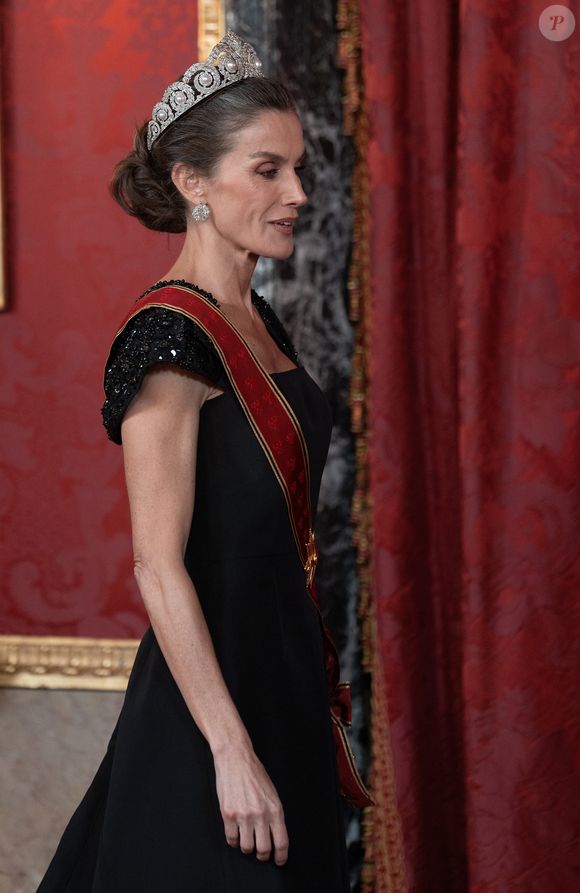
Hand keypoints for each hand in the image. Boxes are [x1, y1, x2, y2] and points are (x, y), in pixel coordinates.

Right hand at [213, 741, 288, 865]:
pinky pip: (231, 839)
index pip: (281, 841)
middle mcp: (261, 814)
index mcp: (275, 809)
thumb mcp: (272, 793)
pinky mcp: (228, 814)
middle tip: (261, 852)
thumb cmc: (254, 774)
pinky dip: (233, 840)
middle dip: (262, 855)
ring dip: (247, 847)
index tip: (279, 861)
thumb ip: (274, 814)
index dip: (281, 856)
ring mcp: (243, 815)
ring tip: (246, 838)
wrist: (236, 759)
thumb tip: (275, 836)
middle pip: (263, 849)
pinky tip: (235, 833)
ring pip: (246, 847)